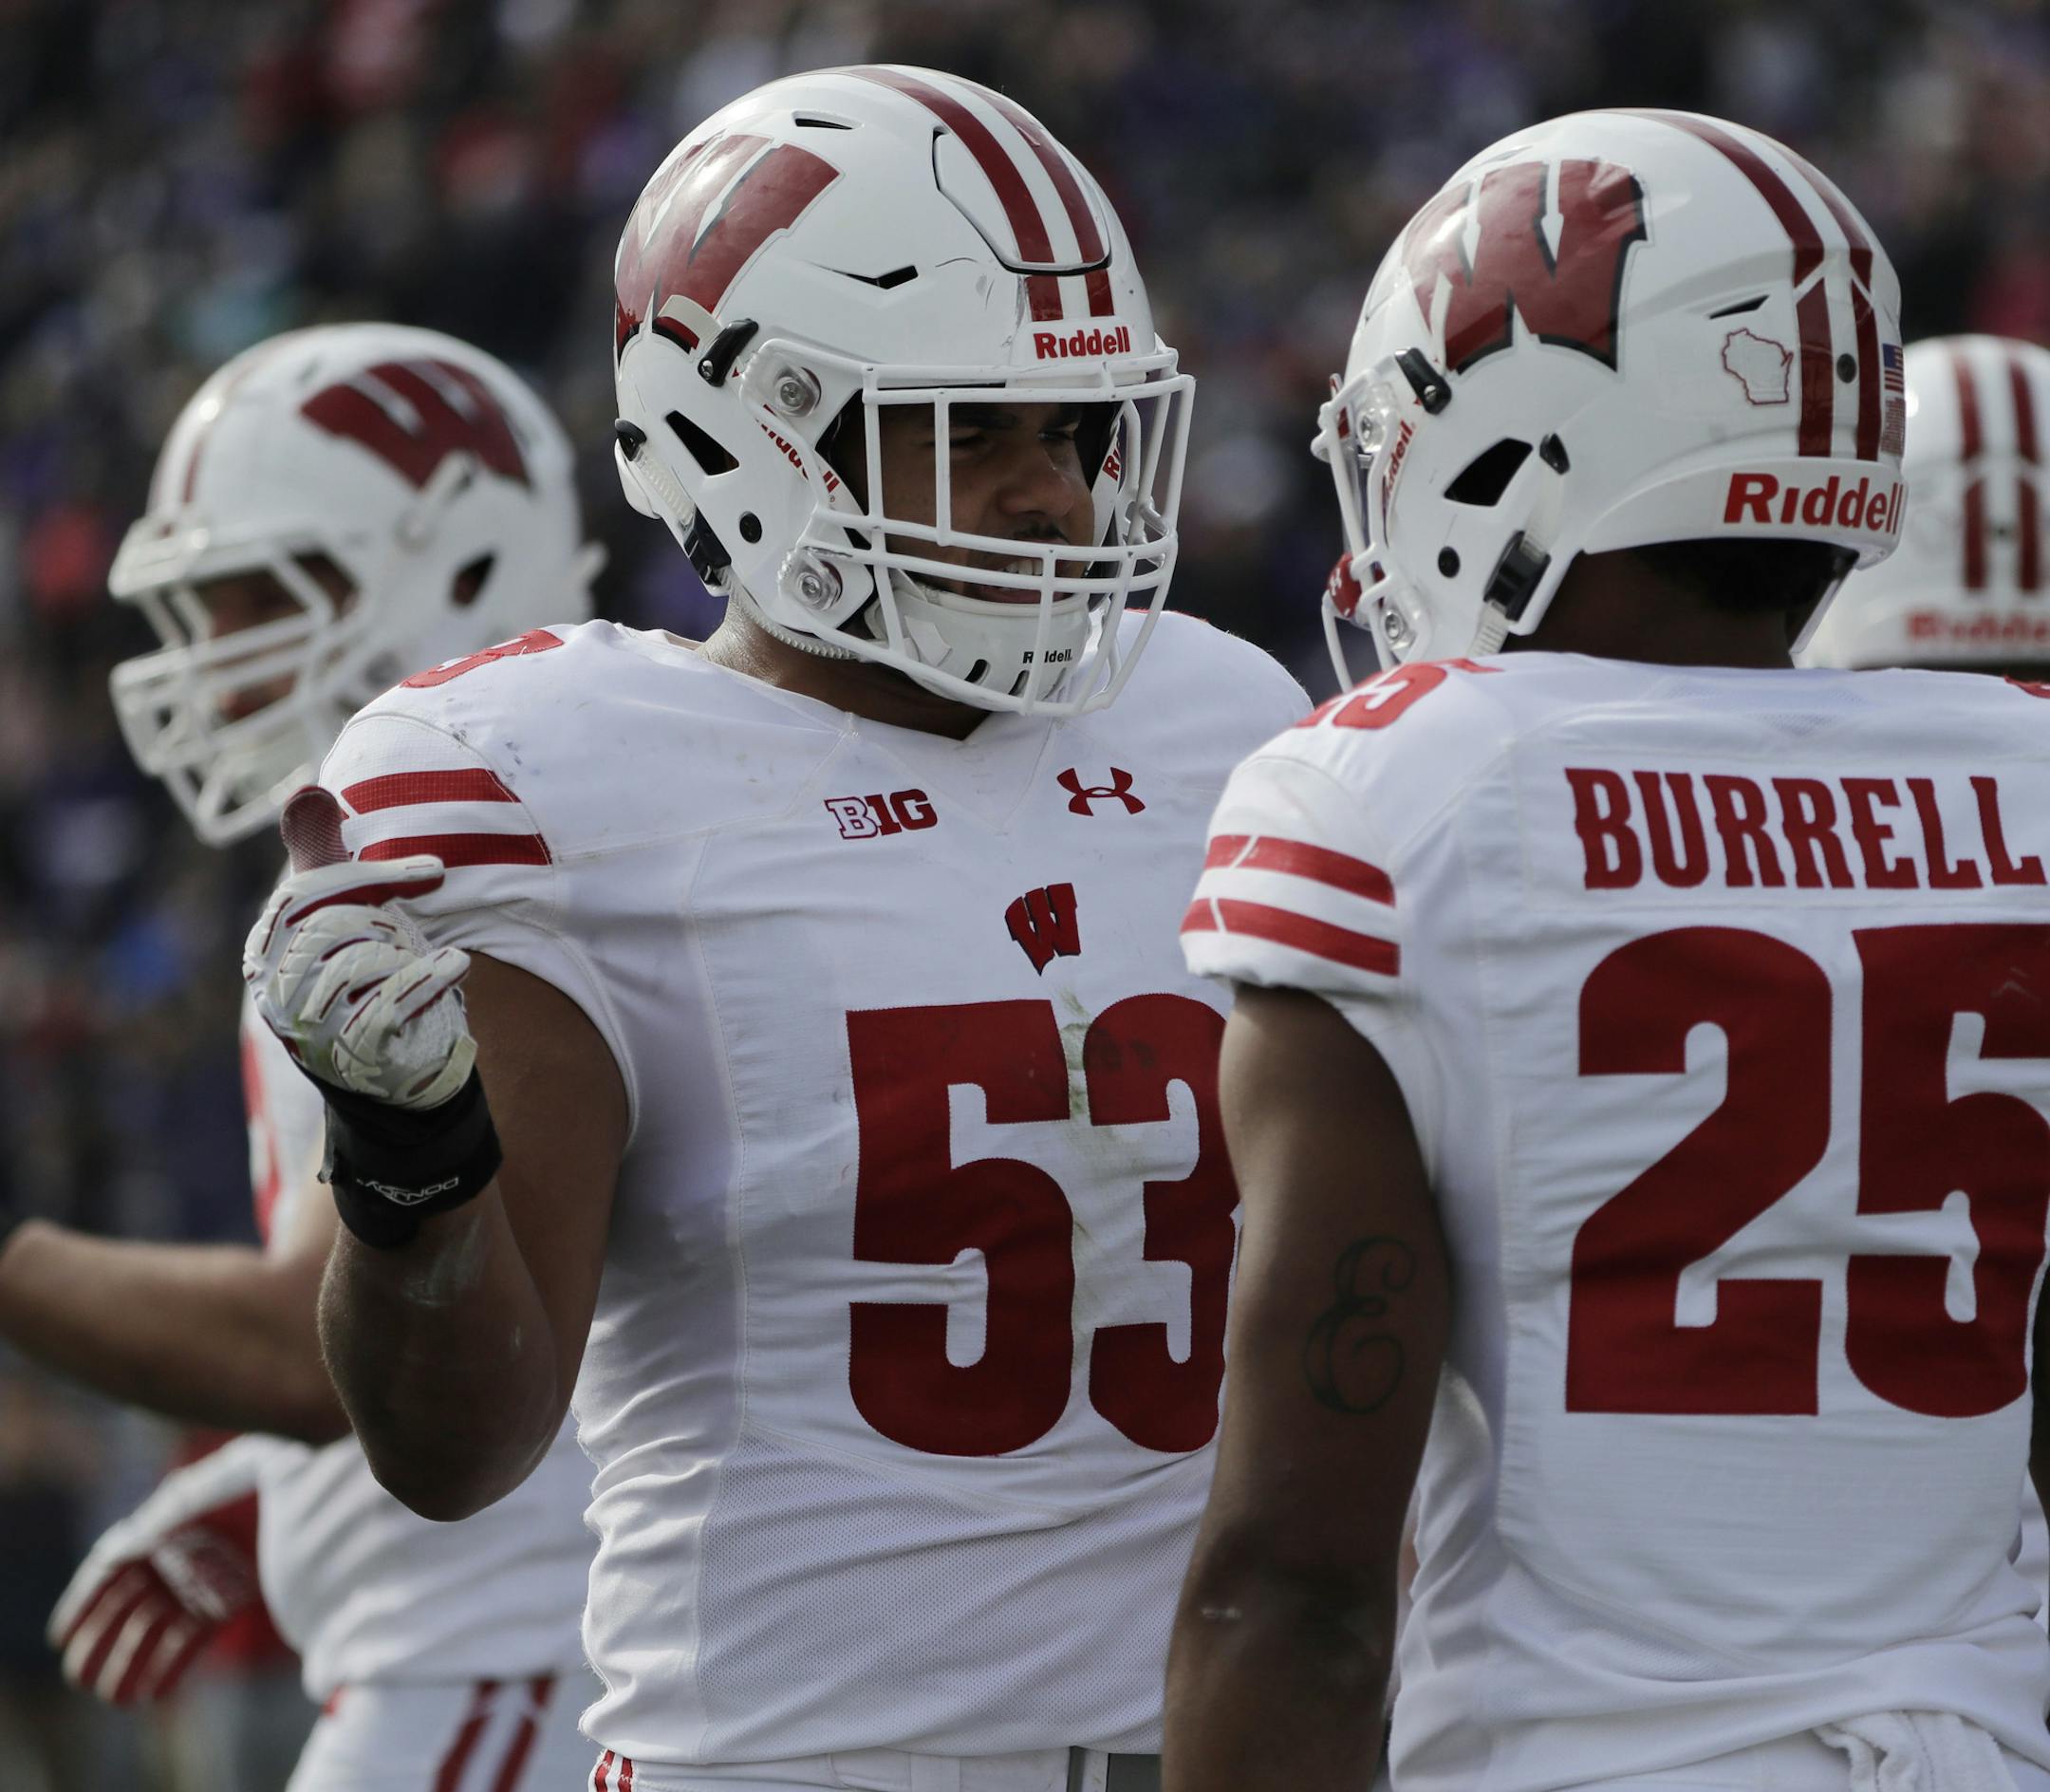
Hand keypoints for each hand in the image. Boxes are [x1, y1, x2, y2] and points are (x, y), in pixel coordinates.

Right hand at [49, 1442, 267, 1703]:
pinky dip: (170, 1664)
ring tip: (112, 1694)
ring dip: (131, 1661)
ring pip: (155, 1627)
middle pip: (128, 1604)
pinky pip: (193, 1636)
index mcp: (163, 1522)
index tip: (61, 1635)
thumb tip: (122, 1548)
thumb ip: (165, 1515)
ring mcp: (204, 1577)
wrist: (321, 1482)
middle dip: (101, 1640)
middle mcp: (179, 1553)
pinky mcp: (233, 1597)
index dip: (84, 1601)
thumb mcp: (208, 1487)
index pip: (112, 1565)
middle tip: (80, 1675)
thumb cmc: (263, 1470)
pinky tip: (151, 1691)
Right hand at [242, 788, 474, 1111]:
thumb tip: (308, 787)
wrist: (388, 1069)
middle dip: (386, 923)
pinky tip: (458, 965)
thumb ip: (320, 853)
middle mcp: (276, 988)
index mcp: (268, 946)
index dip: (377, 876)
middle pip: (337, 925)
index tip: (437, 872)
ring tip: (418, 968)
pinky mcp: (348, 1055)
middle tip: (408, 936)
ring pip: (365, 963)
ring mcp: (308, 1027)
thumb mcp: (338, 911)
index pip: (313, 893)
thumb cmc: (359, 975)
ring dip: (406, 957)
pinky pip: (387, 1006)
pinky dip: (426, 981)